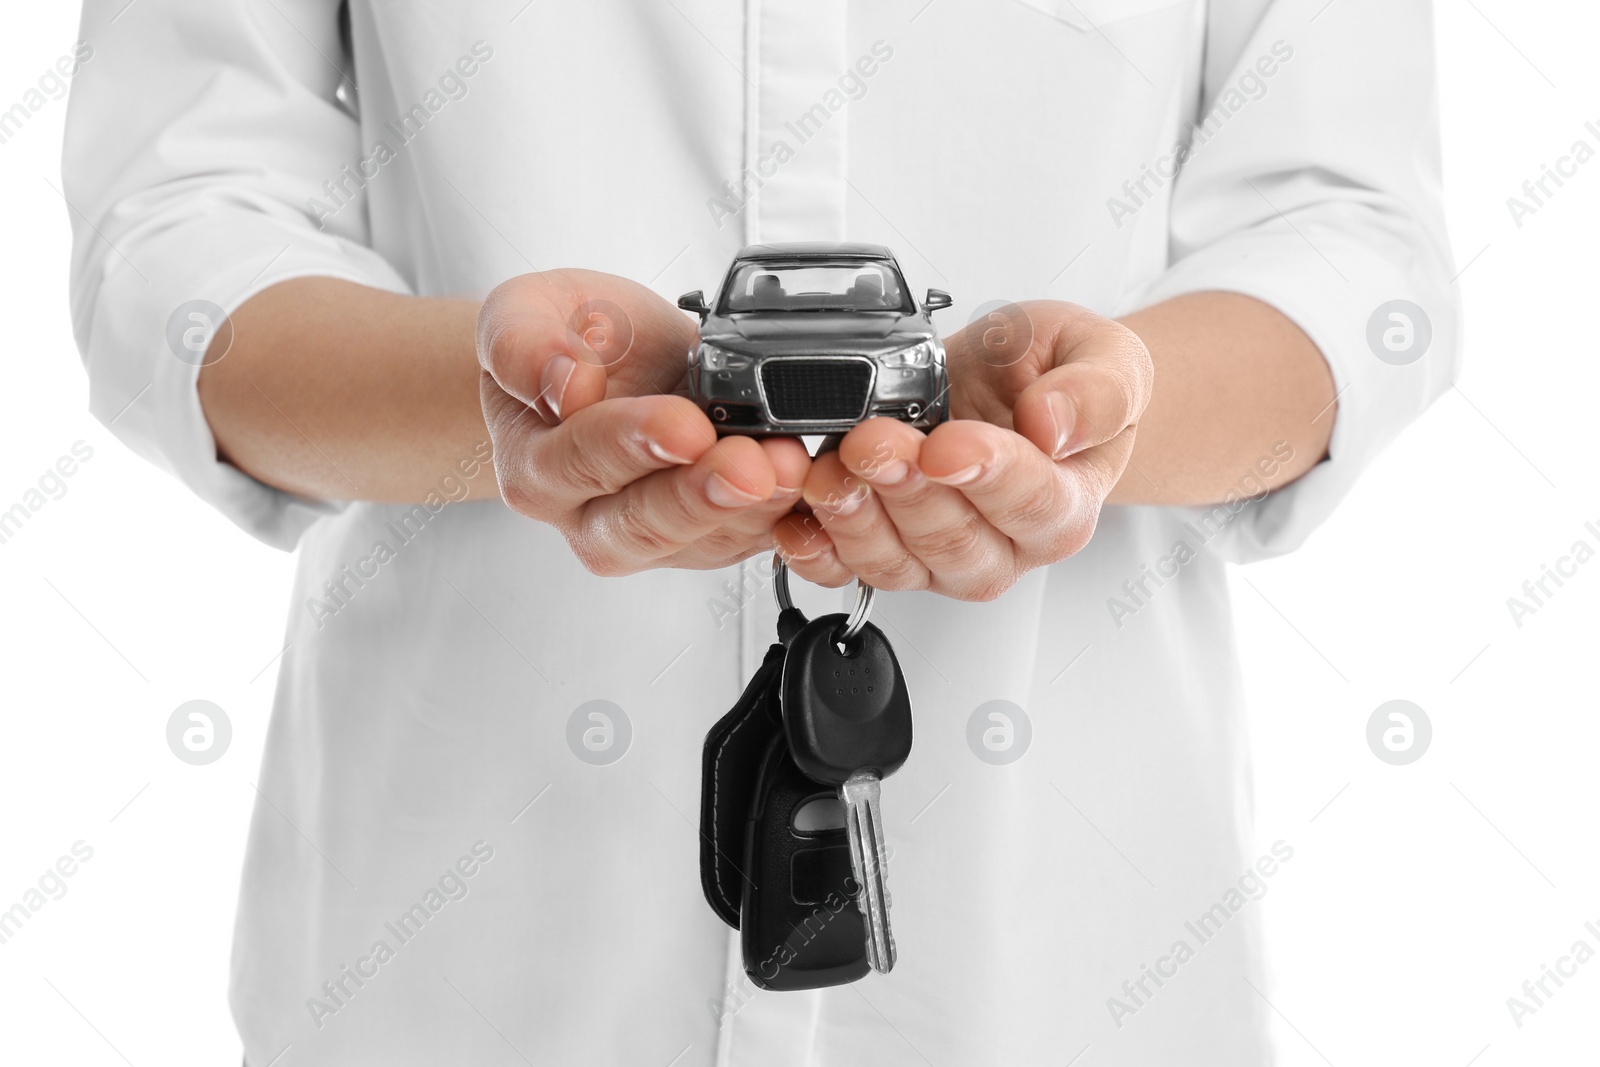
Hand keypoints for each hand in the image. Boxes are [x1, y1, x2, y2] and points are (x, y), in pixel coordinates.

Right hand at [477, 269, 808, 573]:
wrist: (604, 360)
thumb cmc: (567, 339)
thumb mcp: (523, 311)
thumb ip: (523, 343)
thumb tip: (563, 379)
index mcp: (535, 464)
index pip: (578, 462)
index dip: (634, 444)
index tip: (684, 424)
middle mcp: (587, 516)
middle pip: (642, 526)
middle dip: (703, 495)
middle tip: (751, 464)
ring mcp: (650, 535)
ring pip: (702, 541)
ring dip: (753, 507)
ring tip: (789, 463)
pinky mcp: (706, 537)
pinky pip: (746, 541)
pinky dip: (782, 514)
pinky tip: (804, 481)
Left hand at [773, 301, 1152, 600]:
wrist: (1012, 383)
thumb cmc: (1054, 375)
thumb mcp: (1104, 354)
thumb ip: (1098, 390)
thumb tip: (1056, 423)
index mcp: (1066, 502)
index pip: (1033, 503)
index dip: (986, 474)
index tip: (946, 444)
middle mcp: (1005, 544)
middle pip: (956, 542)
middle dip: (906, 490)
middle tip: (874, 439)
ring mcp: (940, 556)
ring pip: (898, 563)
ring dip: (855, 519)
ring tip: (830, 467)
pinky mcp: (888, 552)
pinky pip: (846, 572)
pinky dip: (814, 549)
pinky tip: (797, 515)